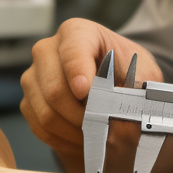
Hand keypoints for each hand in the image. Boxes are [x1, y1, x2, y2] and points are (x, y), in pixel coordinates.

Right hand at [20, 19, 172, 172]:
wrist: (113, 83)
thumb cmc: (126, 72)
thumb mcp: (143, 75)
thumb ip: (137, 93)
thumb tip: (124, 123)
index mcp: (77, 32)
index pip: (73, 50)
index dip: (78, 72)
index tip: (86, 92)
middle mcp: (47, 50)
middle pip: (55, 89)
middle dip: (83, 115)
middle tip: (105, 125)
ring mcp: (34, 77)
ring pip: (46, 113)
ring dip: (75, 131)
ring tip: (99, 133)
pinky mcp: (29, 101)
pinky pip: (40, 128)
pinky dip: (64, 139)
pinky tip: (84, 138)